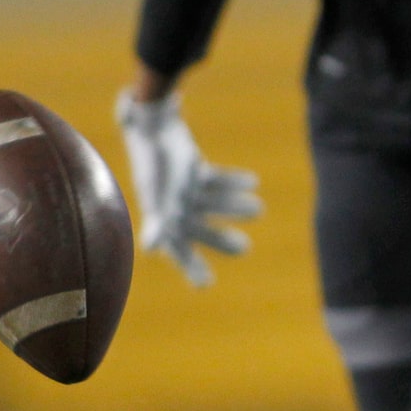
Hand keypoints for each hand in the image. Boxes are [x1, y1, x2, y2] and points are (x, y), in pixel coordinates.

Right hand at [114, 89, 261, 286]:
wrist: (153, 125)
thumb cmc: (154, 161)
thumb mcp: (157, 194)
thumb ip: (156, 222)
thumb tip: (152, 250)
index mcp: (162, 216)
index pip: (177, 248)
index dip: (189, 267)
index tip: (205, 286)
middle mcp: (172, 204)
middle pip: (198, 229)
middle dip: (220, 239)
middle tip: (244, 248)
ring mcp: (182, 187)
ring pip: (211, 204)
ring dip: (233, 207)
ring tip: (257, 209)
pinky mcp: (192, 168)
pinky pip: (215, 180)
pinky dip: (233, 181)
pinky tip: (253, 182)